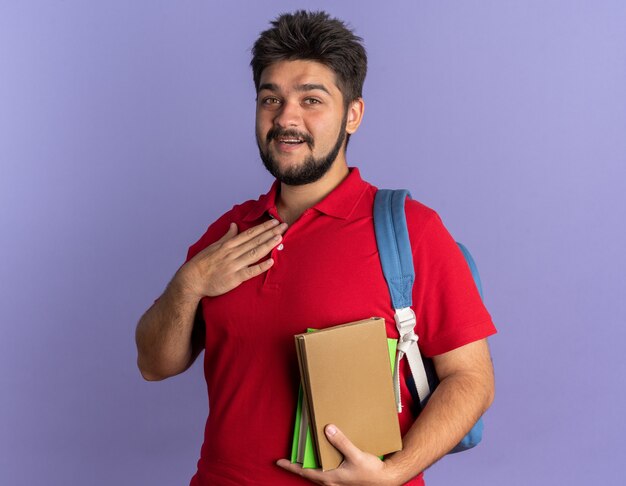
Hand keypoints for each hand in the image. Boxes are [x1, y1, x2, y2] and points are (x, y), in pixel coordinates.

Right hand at [176, 219, 286, 298]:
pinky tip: (271, 261)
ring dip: (268, 245)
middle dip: (270, 232)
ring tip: (280, 238)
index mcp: (229, 244)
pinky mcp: (234, 278)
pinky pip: (250, 271)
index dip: (263, 227)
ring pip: (254, 253)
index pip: (250, 233)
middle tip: (284, 225)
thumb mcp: (213, 246)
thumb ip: (227, 236)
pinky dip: (260, 266)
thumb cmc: (202, 263)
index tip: (274, 221)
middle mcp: (232, 253)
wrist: (192, 279)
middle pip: (255, 240)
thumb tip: (234, 225)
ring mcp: (234, 265)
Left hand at [277, 424, 400, 485]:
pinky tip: (323, 455)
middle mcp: (330, 481)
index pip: (304, 471)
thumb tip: (327, 429)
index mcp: (329, 477)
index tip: (278, 461)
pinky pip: (326, 471)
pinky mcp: (342, 478)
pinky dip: (320, 463)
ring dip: (309, 463)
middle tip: (288, 456)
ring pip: (317, 472)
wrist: (385, 480)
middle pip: (308, 472)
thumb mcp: (355, 455)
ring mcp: (336, 481)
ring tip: (304, 453)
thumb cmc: (371, 471)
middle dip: (297, 464)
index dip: (291, 466)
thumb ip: (341, 442)